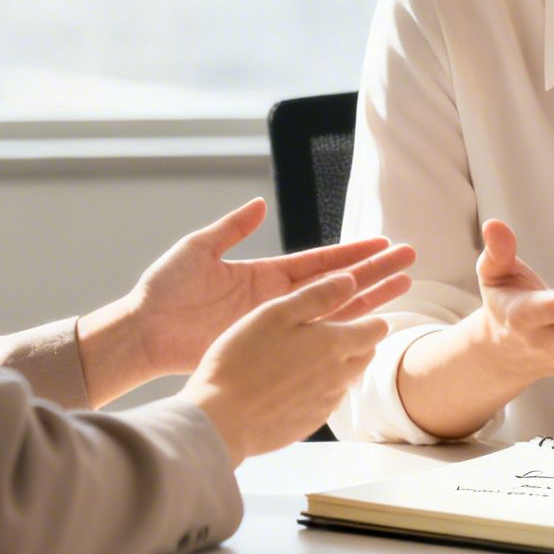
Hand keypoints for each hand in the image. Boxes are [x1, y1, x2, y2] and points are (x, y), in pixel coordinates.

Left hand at [79, 198, 414, 405]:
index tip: (384, 243)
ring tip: (402, 291)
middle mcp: (277, 300)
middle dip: (373, 274)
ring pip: (333, 314)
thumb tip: (260, 204)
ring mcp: (275, 326)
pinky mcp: (266, 349)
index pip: (320, 262)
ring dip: (367, 303)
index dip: (353, 253)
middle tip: (410, 263)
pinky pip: (311, 345)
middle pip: (337, 285)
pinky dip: (339, 339)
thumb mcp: (197, 250)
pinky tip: (366, 337)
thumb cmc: (164, 290)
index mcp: (265, 274)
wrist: (144, 334)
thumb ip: (231, 229)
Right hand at [181, 268, 408, 463]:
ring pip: (346, 379)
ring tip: (309, 357)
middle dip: (359, 342)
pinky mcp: (308, 423)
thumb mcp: (276, 313)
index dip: (372, 319)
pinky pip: (325, 401)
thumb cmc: (243, 359)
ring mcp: (325, 404)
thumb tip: (350, 280)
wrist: (222, 419)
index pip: (376, 330)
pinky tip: (291, 384)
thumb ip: (317, 296)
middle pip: (366, 355)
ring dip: (339, 366)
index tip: (364, 314)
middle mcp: (339, 376)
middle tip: (335, 332)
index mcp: (335, 344)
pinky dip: (318, 389)